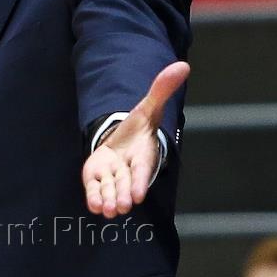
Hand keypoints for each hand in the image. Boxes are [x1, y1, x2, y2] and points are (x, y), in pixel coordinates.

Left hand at [81, 61, 189, 217]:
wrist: (121, 139)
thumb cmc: (137, 127)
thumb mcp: (147, 106)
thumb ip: (161, 89)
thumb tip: (183, 66)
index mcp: (142, 155)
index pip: (142, 170)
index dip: (140, 181)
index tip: (139, 195)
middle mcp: (128, 169)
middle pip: (126, 184)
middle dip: (124, 195)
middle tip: (123, 206)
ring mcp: (112, 175)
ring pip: (110, 190)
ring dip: (108, 200)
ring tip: (107, 210)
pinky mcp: (97, 177)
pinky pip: (95, 189)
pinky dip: (93, 198)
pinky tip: (93, 206)